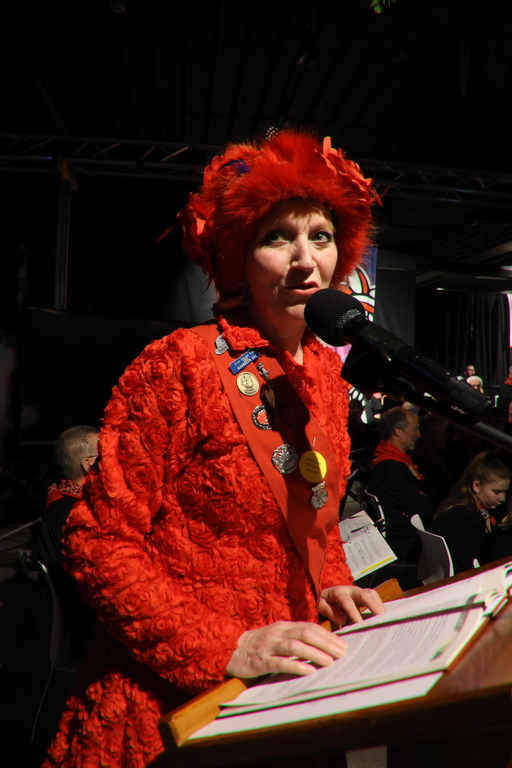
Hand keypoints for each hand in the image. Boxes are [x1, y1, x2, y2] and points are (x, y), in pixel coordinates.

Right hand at [225, 621, 346, 678]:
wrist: (230, 650)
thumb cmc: (258, 645)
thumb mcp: (276, 636)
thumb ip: (294, 637)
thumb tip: (320, 644)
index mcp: (283, 626)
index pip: (309, 626)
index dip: (326, 634)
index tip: (341, 643)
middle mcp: (277, 633)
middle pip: (305, 633)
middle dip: (325, 642)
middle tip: (341, 653)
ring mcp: (269, 646)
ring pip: (295, 646)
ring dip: (314, 653)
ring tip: (329, 662)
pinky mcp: (261, 661)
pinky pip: (280, 662)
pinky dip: (296, 665)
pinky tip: (308, 671)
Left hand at [318, 585, 385, 625]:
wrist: (326, 593)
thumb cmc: (323, 601)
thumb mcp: (320, 605)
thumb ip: (329, 611)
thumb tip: (343, 619)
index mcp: (337, 592)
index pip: (346, 600)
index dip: (353, 611)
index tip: (359, 624)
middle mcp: (350, 590)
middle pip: (364, 594)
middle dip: (373, 607)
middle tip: (379, 620)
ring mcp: (359, 591)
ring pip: (372, 594)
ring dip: (379, 606)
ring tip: (384, 620)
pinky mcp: (365, 595)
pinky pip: (375, 598)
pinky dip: (380, 607)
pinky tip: (384, 617)